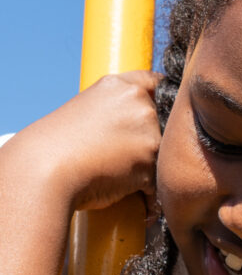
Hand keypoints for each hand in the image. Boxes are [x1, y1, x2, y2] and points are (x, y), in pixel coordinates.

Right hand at [10, 70, 161, 215]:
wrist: (47, 169)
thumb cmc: (60, 145)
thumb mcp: (88, 108)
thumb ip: (117, 108)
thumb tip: (141, 123)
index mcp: (121, 86)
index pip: (157, 83)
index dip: (158, 101)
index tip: (153, 114)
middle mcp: (140, 105)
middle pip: (162, 124)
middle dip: (147, 140)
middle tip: (117, 154)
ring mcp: (148, 134)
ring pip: (160, 155)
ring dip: (146, 167)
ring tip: (116, 173)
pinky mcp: (149, 165)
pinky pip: (156, 182)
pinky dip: (145, 191)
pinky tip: (124, 191)